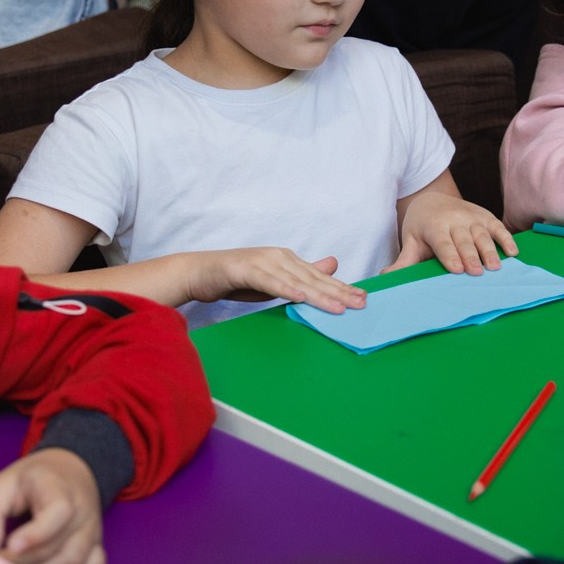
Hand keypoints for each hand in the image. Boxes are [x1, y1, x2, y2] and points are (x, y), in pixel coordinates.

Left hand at [0, 448, 105, 563]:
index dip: (36, 534)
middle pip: (62, 548)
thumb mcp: (2, 485)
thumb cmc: (30, 482)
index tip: (10, 546)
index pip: (59, 511)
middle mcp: (83, 509)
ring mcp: (93, 530)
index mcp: (58, 487)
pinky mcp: (97, 546)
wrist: (67, 472)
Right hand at [187, 247, 364, 312]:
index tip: (362, 299)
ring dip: (319, 294)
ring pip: (296, 280)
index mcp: (287, 259)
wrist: (200, 272)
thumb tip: (331, 267)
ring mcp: (263, 261)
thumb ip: (301, 276)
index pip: (319, 276)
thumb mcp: (274, 279)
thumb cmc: (237, 278)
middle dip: (339, 292)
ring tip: (338, 307)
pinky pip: (270, 282)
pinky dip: (286, 289)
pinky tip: (301, 297)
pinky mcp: (246, 269)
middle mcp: (279, 257)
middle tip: (361, 304)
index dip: (341, 287)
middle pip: (313, 278)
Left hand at [393, 192, 518, 274]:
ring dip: (490, 251)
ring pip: (482, 234)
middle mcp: (454, 219)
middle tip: (478, 272)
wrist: (432, 199)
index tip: (457, 269)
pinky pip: (497, 227)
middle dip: (471, 256)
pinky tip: (513, 252)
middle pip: (464, 240)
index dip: (450, 256)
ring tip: (496, 267)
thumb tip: (385, 277)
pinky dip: (506, 239)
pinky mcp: (485, 216)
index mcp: (435, 226)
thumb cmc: (421, 227)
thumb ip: (403, 260)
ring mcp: (472, 217)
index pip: (443, 243)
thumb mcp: (410, 240)